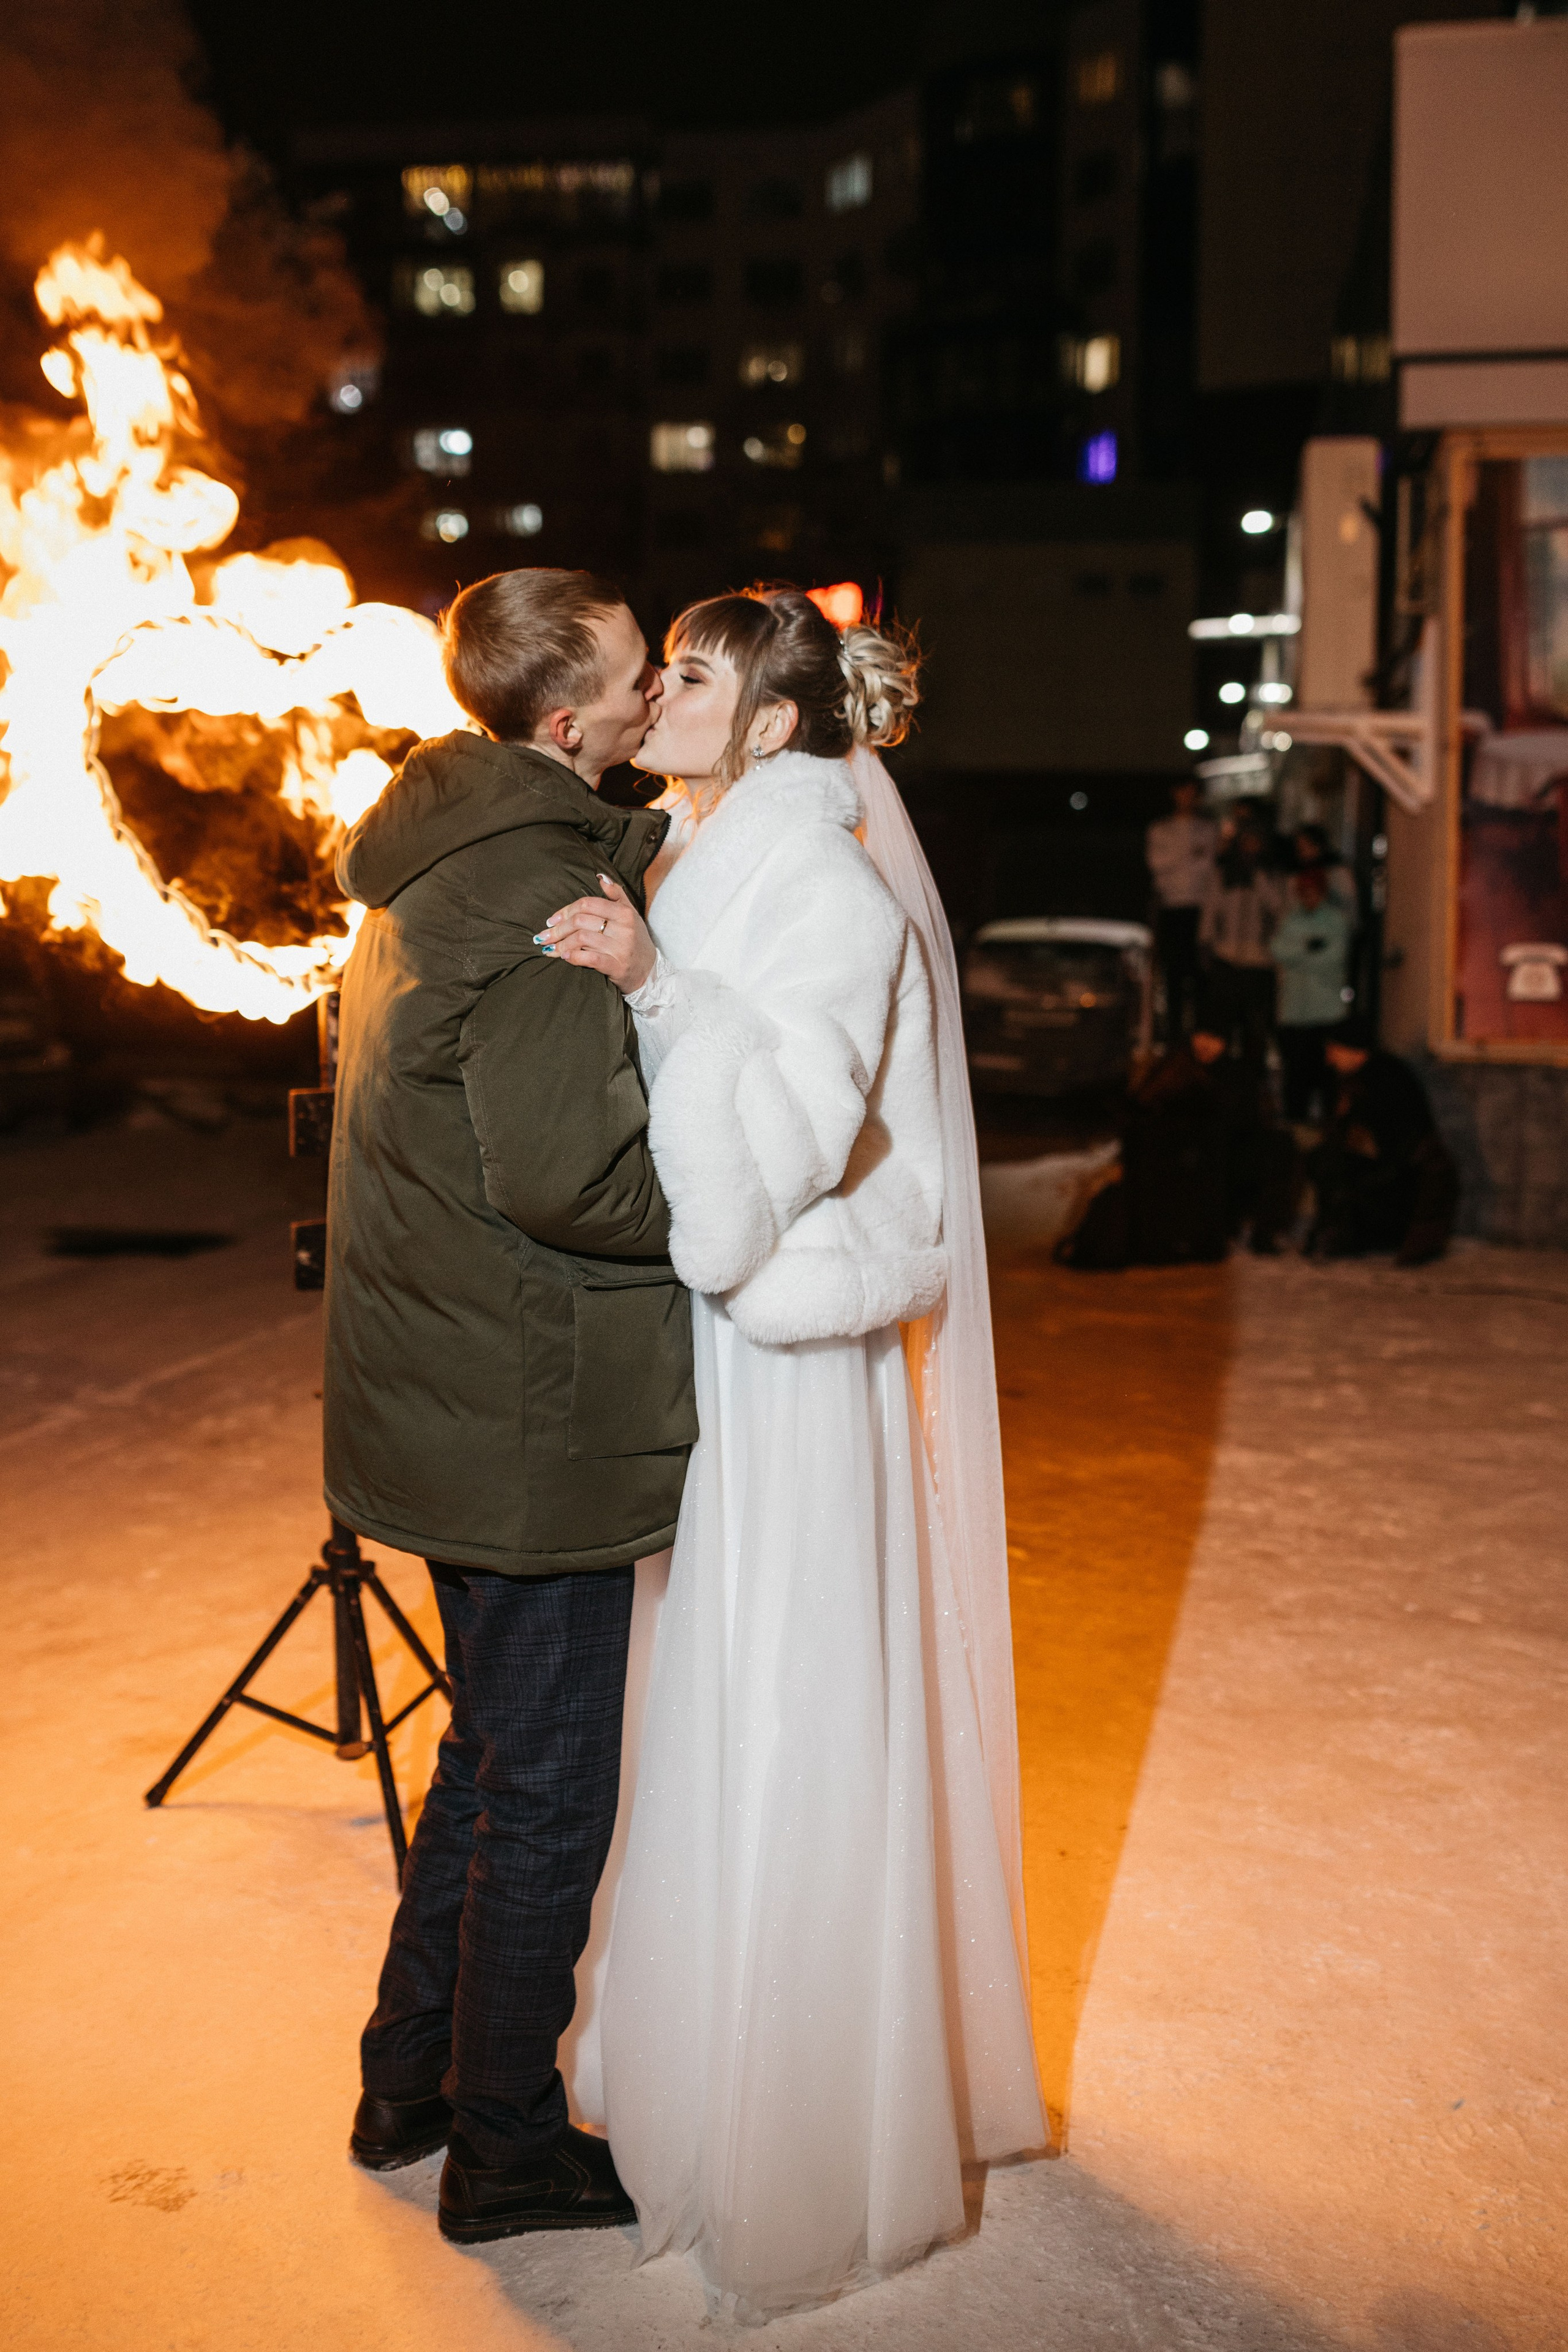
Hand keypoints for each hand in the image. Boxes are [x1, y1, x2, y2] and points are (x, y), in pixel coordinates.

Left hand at [535, 873, 655, 993]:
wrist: (649, 970)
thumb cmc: (636, 940)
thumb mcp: (631, 914)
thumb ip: (616, 894)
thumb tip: (599, 877)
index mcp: (623, 912)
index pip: (587, 904)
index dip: (565, 911)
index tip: (551, 920)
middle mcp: (623, 928)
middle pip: (580, 921)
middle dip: (558, 929)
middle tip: (544, 936)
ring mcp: (620, 947)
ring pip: (581, 938)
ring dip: (561, 944)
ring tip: (550, 949)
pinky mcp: (616, 966)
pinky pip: (589, 958)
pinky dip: (573, 957)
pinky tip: (565, 957)